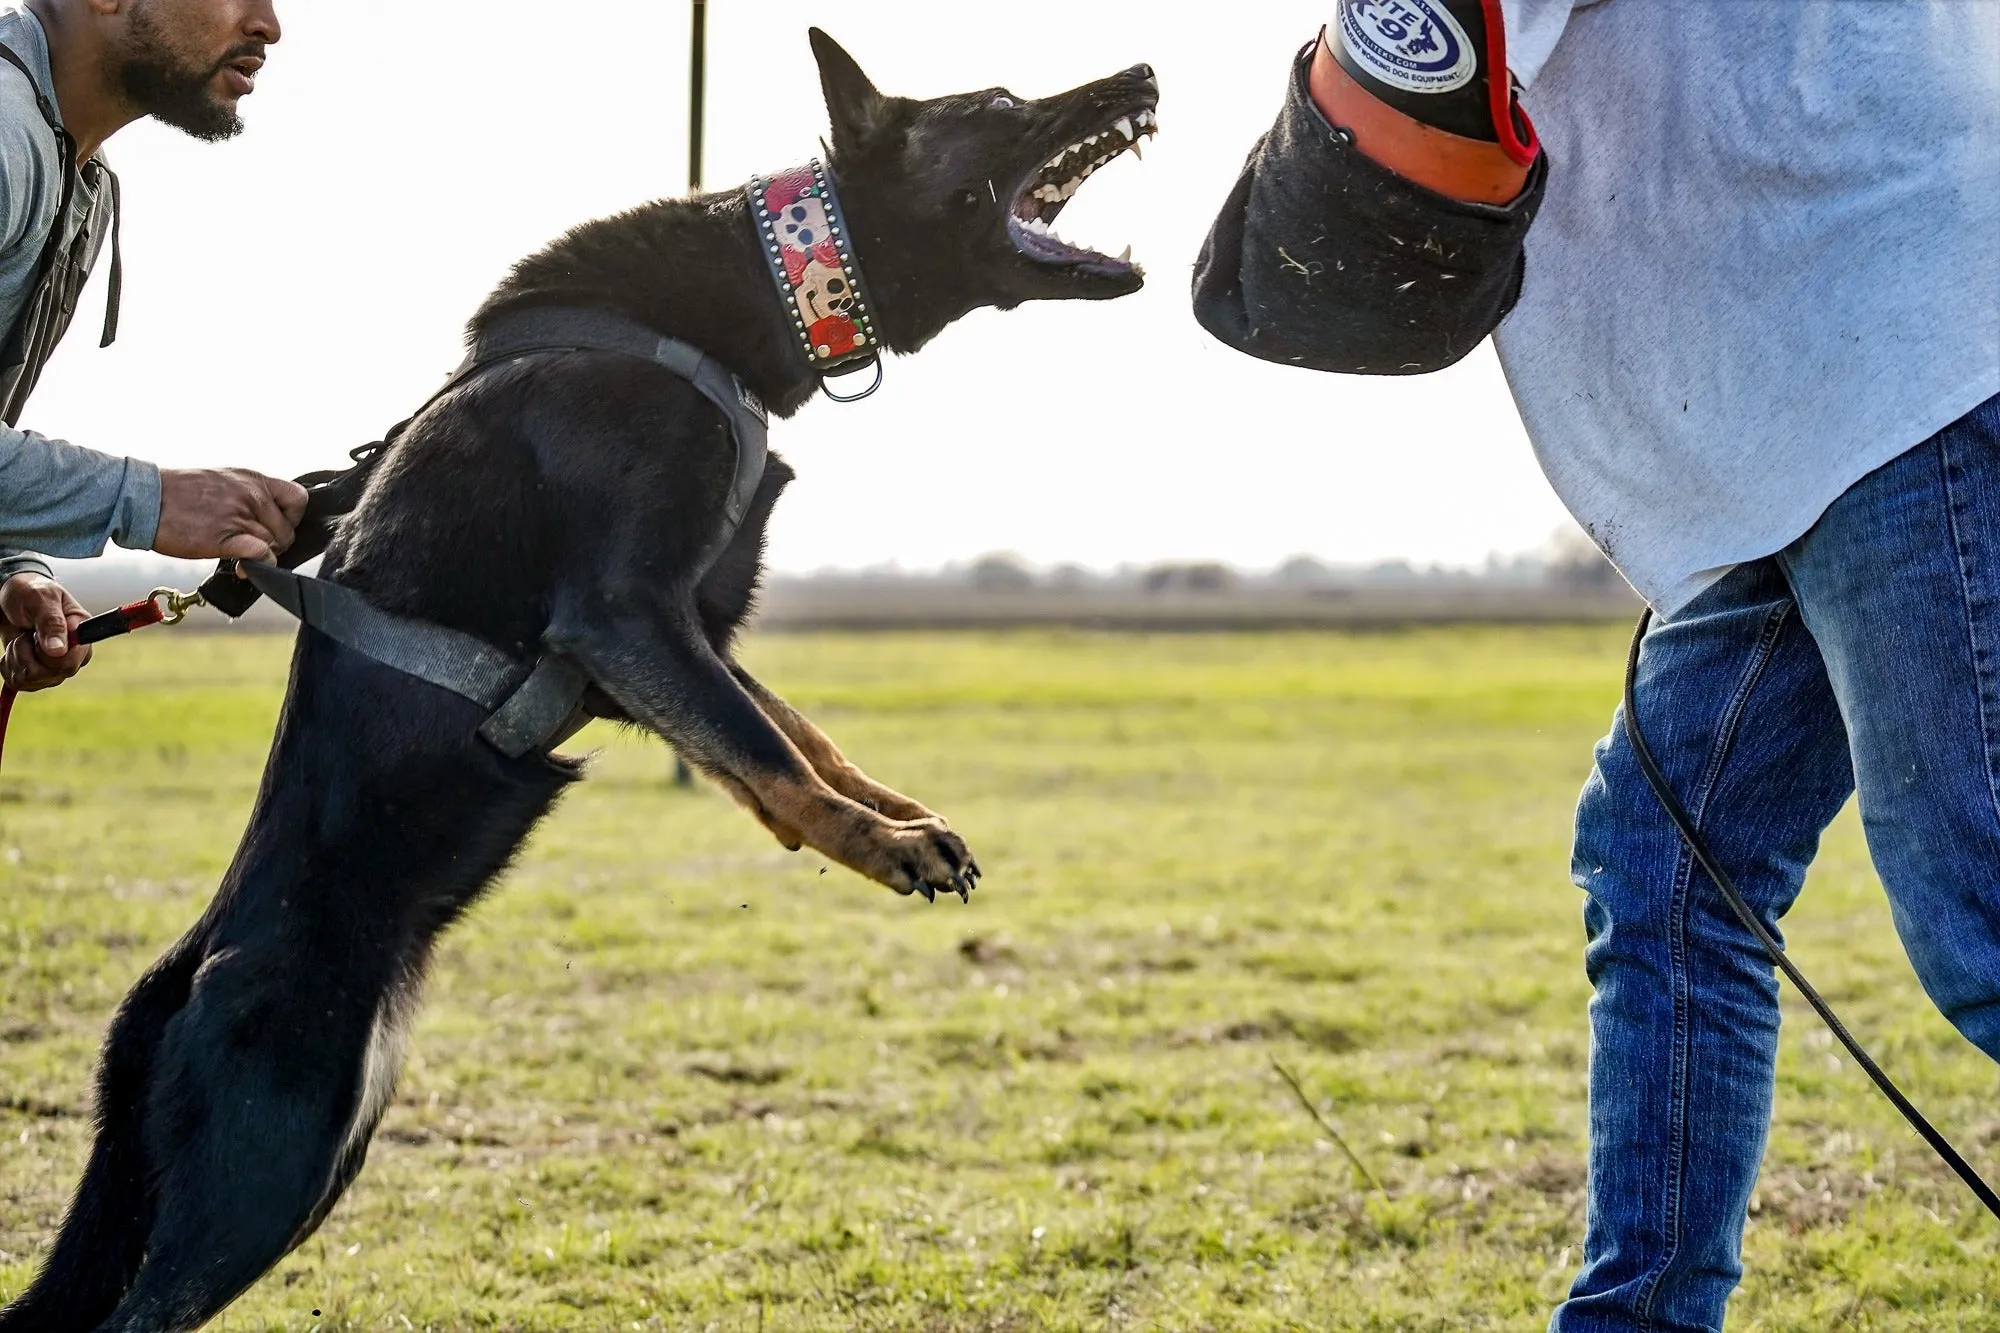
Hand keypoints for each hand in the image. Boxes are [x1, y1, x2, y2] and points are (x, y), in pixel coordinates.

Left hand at [0, 573, 90, 691]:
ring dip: (17, 659)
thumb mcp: (40, 600)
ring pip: (33, 681)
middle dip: (27, 655)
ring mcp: (55, 666)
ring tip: (20, 638)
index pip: (71, 663)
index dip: (48, 656)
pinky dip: (9, 667)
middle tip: (26, 634)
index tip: (35, 636)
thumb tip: (59, 651)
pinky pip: (20, 683)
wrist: (11, 598)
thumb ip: (51, 623)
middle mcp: (72, 654)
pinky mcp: (37, 673)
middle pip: (51, 675)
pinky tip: (15, 650)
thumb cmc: (30, 592)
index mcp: (81, 635)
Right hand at [153, 468, 308, 563]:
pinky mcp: (225, 537)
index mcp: (252, 479)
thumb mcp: (223, 481)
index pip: (298, 499)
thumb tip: (269, 518)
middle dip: (275, 543)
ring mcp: (239, 515)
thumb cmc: (178, 494)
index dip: (293, 518)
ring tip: (241, 555)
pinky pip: (261, 555)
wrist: (144, 501)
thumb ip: (249, 496)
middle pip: (287, 530)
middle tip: (254, 546)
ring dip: (262, 556)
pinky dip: (258, 566)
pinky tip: (244, 567)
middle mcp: (251, 494)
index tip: (279, 526)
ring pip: (274, 545)